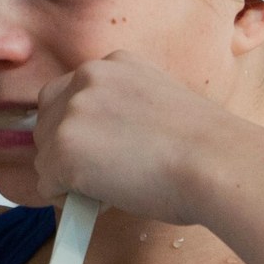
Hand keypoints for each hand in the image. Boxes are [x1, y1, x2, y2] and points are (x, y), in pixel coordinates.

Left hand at [32, 52, 262, 222]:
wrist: (217, 163)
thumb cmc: (206, 147)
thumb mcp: (159, 103)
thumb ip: (122, 110)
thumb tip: (100, 142)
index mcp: (114, 64)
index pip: (70, 94)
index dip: (83, 128)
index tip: (105, 148)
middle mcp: (87, 78)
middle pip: (47, 119)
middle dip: (67, 148)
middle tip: (105, 172)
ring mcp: (71, 112)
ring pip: (45, 154)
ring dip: (69, 176)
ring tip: (114, 185)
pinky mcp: (62, 149)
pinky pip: (47, 185)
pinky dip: (68, 199)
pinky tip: (105, 198)